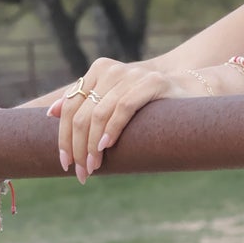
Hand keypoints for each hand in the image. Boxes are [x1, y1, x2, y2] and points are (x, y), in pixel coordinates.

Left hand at [47, 57, 240, 179]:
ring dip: (92, 145)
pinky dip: (112, 129)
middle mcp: (112, 70)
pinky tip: (106, 147)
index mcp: (98, 71)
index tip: (64, 163)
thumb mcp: (115, 102)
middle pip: (81, 113)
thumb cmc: (150, 104)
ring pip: (99, 113)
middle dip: (77, 147)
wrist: (193, 92)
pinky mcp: (152, 83)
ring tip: (93, 167)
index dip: (63, 137)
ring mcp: (132, 74)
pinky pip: (124, 107)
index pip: (71, 107)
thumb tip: (50, 112)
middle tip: (80, 172)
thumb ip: (86, 103)